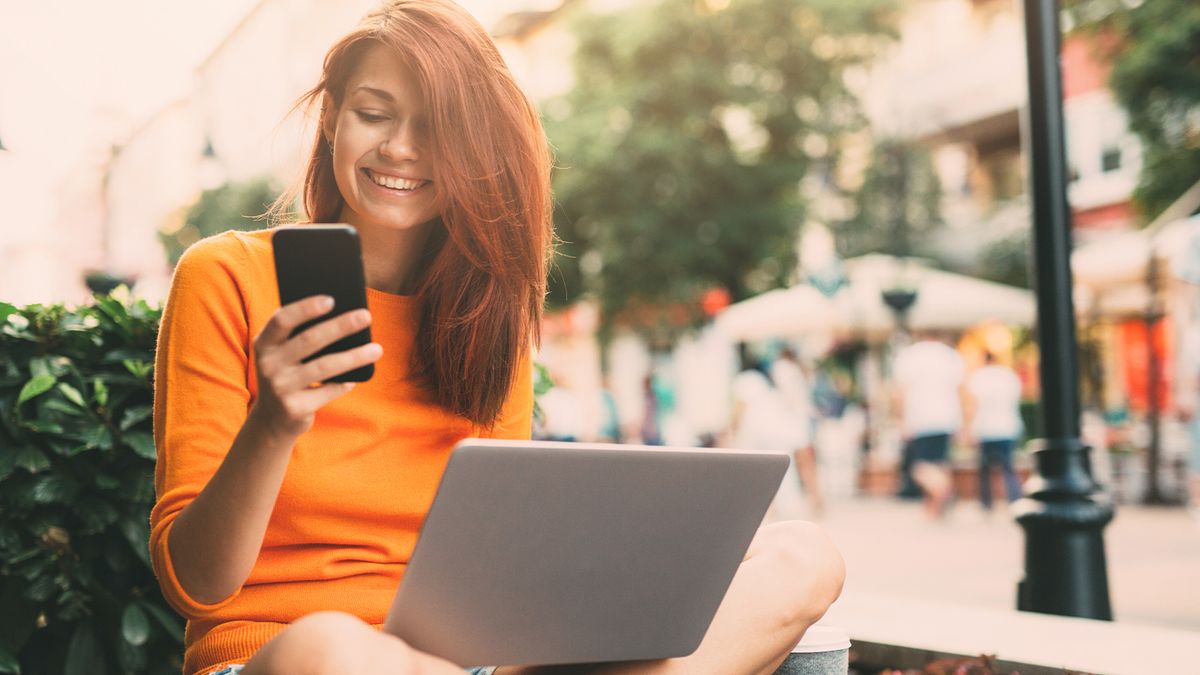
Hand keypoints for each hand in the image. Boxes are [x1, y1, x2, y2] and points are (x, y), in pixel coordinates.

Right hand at [248, 295, 382, 442]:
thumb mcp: (285, 355)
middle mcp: (267, 364)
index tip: (332, 299)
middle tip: (366, 316)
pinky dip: (345, 383)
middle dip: (340, 326)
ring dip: (354, 356)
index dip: (306, 308)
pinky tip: (357, 378)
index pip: (282, 319)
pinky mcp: (294, 408)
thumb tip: (347, 317)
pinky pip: (329, 390)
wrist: (272, 421)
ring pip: (324, 366)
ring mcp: (280, 387)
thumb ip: (303, 336)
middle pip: (309, 340)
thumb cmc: (288, 375)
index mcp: (264, 344)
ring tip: (377, 349)